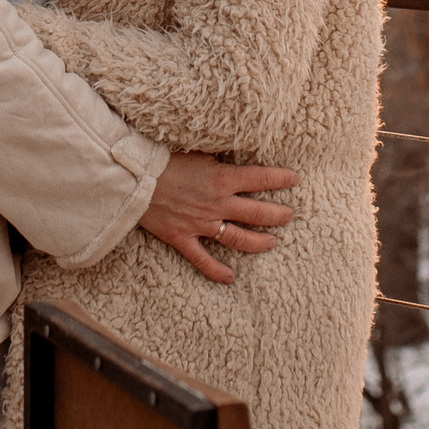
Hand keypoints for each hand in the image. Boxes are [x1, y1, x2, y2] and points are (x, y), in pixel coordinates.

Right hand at [141, 152, 296, 283]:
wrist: (134, 176)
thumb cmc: (163, 157)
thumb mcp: (197, 150)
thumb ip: (218, 158)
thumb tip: (235, 154)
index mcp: (222, 179)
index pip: (261, 178)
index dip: (281, 178)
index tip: (295, 179)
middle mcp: (217, 204)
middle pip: (257, 213)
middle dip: (277, 214)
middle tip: (290, 215)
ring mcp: (201, 224)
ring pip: (238, 238)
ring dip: (259, 242)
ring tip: (273, 242)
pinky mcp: (182, 238)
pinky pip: (203, 260)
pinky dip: (217, 271)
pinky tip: (231, 278)